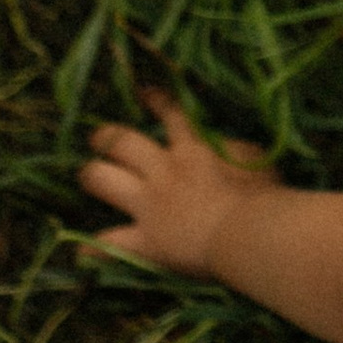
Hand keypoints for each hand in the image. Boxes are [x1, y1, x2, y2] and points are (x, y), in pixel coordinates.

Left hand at [81, 90, 278, 277]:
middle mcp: (162, 171)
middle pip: (121, 142)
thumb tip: (223, 144)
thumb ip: (232, 148)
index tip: (144, 91)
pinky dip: (93, 247)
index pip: (171, 115)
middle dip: (106, 137)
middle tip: (100, 138)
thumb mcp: (252, 158)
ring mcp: (148, 204)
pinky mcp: (144, 240)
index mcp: (192, 149)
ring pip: (102, 180)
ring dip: (92, 175)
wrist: (247, 231)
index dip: (156, 101)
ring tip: (87, 175)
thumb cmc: (261, 194)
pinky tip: (82, 251)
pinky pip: (108, 243)